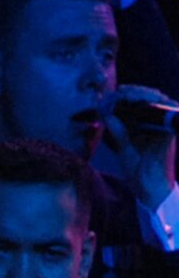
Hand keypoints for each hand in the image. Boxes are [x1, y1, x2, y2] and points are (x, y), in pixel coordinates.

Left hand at [104, 87, 178, 212]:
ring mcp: (167, 125)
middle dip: (134, 92)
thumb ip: (118, 131)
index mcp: (148, 125)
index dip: (129, 95)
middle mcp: (159, 123)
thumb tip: (107, 115)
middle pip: (150, 98)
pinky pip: (166, 111)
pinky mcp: (171, 129)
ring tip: (125, 93)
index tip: (113, 93)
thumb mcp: (124, 147)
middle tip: (118, 91)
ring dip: (142, 94)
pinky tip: (138, 101)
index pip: (141, 104)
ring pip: (159, 100)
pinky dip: (152, 104)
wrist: (150, 186)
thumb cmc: (137, 169)